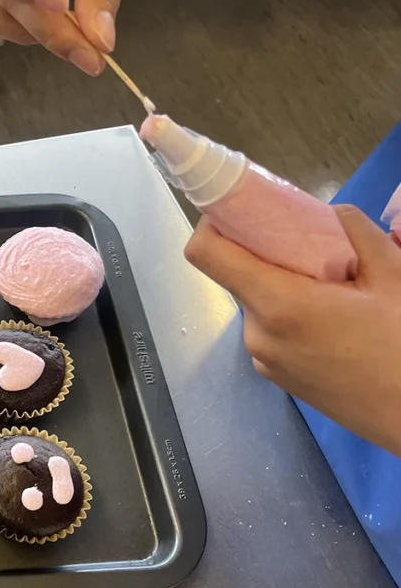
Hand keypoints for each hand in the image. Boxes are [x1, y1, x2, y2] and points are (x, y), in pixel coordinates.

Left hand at [185, 206, 400, 456]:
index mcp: (277, 304)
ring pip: (256, 302)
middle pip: (237, 275)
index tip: (239, 210)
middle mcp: (257, 333)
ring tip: (332, 286)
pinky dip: (288, 313)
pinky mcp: (275, 376)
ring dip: (281, 284)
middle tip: (308, 243)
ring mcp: (262, 359)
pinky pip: (269, 329)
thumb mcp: (393, 275)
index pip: (206, 254)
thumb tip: (329, 212)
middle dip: (264, 253)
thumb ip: (354, 232)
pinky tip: (332, 318)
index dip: (213, 223)